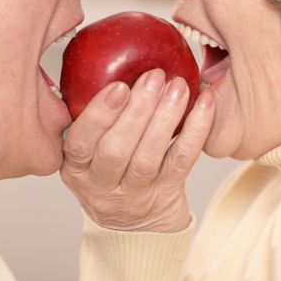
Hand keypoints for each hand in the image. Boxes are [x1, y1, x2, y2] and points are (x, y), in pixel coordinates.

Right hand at [60, 68, 214, 232]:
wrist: (134, 225)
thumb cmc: (109, 169)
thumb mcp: (86, 150)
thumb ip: (91, 114)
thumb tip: (105, 55)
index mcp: (76, 167)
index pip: (80, 142)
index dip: (99, 115)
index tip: (118, 86)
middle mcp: (101, 185)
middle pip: (116, 150)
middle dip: (137, 111)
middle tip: (154, 76)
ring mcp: (135, 193)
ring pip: (149, 157)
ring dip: (166, 118)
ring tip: (178, 86)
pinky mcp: (166, 193)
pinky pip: (182, 161)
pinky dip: (195, 131)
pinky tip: (204, 104)